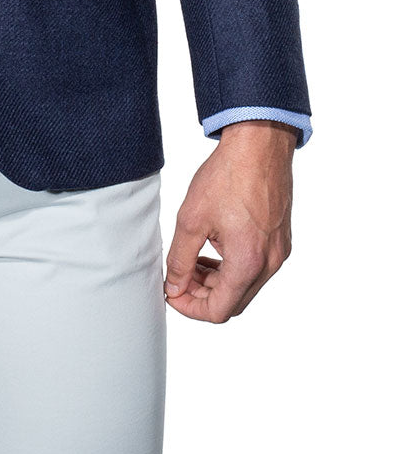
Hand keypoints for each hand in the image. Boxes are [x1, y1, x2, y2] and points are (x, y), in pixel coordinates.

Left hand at [165, 120, 295, 321]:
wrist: (259, 144)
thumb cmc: (228, 175)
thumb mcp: (191, 219)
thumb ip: (180, 259)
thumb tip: (174, 286)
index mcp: (248, 263)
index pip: (219, 310)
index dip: (190, 308)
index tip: (172, 293)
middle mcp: (269, 263)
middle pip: (233, 301)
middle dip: (202, 294)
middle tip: (179, 275)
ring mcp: (279, 252)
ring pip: (245, 285)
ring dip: (217, 280)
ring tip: (192, 260)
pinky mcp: (281, 239)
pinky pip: (256, 267)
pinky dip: (233, 265)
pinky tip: (213, 245)